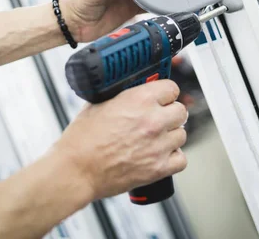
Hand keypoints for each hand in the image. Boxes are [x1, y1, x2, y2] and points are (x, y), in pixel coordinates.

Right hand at [54, 80, 187, 199]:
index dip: (165, 93)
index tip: (162, 98)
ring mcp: (158, 145)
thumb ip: (122, 96)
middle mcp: (153, 121)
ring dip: (171, 135)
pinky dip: (173, 158)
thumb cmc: (82, 140)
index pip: (171, 88)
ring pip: (182, 135)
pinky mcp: (158, 168)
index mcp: (139, 100)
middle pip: (181, 111)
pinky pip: (181, 160)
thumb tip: (132, 92)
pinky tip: (160, 155)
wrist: (75, 169)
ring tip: (156, 139)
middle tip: (159, 119)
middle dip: (170, 114)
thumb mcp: (98, 104)